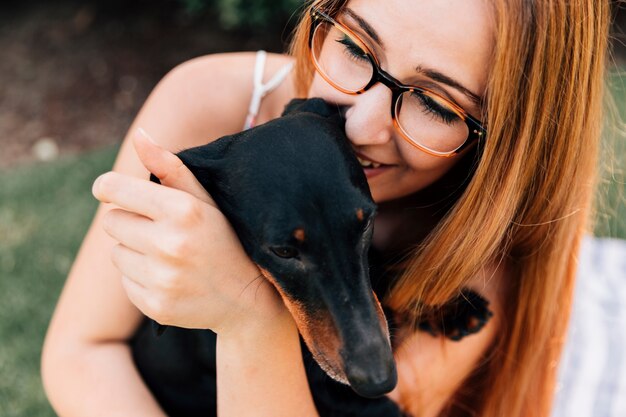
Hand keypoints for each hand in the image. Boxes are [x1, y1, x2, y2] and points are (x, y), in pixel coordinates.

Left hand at [92, 128, 285, 334]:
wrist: (249, 298)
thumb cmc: (224, 238)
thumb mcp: (205, 200)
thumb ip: (170, 167)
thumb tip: (139, 135)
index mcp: (182, 210)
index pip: (114, 189)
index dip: (107, 187)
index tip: (107, 190)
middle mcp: (170, 244)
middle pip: (111, 221)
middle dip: (130, 221)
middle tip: (161, 230)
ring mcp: (162, 278)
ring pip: (116, 253)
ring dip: (135, 251)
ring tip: (169, 256)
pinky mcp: (155, 305)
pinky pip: (125, 282)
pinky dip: (141, 278)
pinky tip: (170, 277)